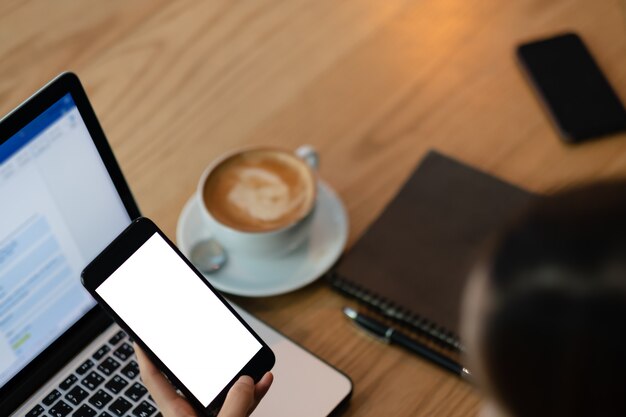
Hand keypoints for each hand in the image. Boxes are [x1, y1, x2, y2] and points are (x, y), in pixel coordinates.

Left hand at [135, 345, 272, 416]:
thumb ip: (235, 406)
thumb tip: (245, 382)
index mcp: (177, 416)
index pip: (155, 379)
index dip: (146, 356)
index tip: (141, 336)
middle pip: (196, 381)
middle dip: (209, 360)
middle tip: (210, 340)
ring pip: (222, 393)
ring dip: (239, 378)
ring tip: (251, 362)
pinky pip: (238, 405)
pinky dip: (251, 394)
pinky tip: (263, 382)